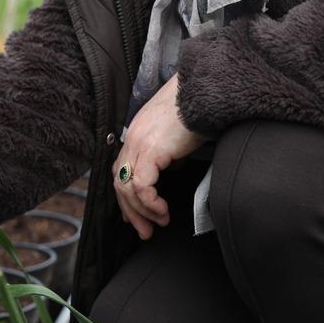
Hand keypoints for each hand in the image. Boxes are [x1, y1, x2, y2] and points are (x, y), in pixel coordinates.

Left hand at [112, 74, 202, 239]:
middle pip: (120, 182)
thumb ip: (166, 150)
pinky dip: (151, 203)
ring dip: (142, 211)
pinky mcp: (150, 150)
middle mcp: (133, 138)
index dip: (127, 197)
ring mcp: (138, 143)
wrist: (203, 92)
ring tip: (159, 223)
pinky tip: (163, 211)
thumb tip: (169, 167)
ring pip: (127, 188)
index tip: (137, 215)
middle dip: (131, 211)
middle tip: (144, 230)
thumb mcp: (175, 134)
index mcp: (137, 134)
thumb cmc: (196, 109)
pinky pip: (142, 186)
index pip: (121, 171)